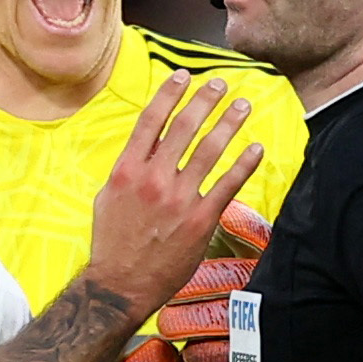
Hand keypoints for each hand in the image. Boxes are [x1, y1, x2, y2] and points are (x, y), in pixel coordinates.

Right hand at [85, 79, 265, 316]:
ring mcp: (178, 199)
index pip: (151, 120)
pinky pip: (227, 185)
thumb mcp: (107, 198)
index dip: (170, 94)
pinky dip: (244, 164)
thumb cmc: (111, 243)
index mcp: (127, 170)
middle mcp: (153, 178)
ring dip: (229, 123)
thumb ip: (127, 170)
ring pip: (210, 150)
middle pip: (185, 128)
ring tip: (243, 106)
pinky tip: (255, 149)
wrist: (120, 284)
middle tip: (221, 85)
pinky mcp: (199, 220)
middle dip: (206, 101)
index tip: (185, 76)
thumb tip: (143, 149)